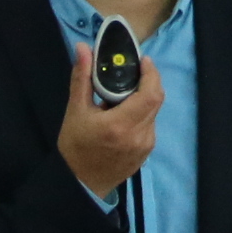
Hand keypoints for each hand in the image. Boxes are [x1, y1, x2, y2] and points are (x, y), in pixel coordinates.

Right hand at [58, 44, 163, 202]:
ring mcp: (146, 146)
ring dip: (144, 99)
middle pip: (156, 100)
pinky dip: (141, 114)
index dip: (151, 74)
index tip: (143, 61)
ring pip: (154, 112)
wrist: (81, 184)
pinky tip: (123, 115)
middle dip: (148, 82)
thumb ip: (82, 78)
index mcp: (122, 125)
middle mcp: (140, 135)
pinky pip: (150, 125)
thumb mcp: (75, 111)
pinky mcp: (147, 153)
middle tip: (134, 72)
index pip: (151, 94)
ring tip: (122, 96)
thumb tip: (83, 48)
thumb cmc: (75, 147)